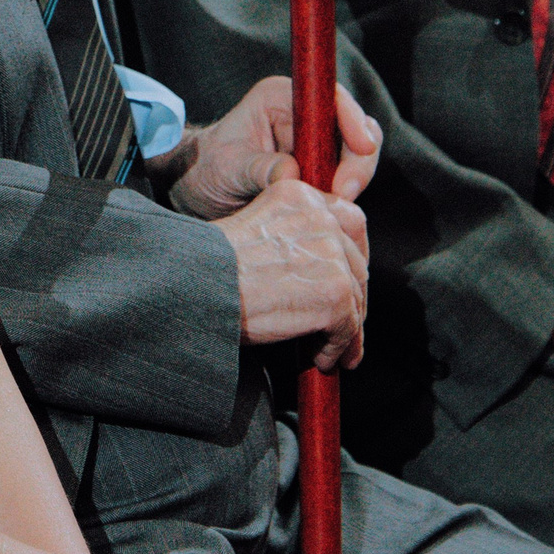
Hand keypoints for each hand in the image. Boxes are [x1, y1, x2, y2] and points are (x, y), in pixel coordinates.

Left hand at [158, 74, 381, 215]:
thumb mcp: (228, 168)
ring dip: (349, 185)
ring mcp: (317, 144)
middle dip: (356, 163)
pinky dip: (342, 199)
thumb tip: (293, 175)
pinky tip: (327, 214)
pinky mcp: (321, 170)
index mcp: (282, 97)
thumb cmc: (207, 170)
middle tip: (342, 196)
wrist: (200, 192)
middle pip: (357, 129)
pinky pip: (346, 182)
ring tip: (328, 208)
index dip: (353, 121)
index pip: (331, 98)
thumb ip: (259, 169)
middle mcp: (305, 115)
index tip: (362, 149)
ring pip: (357, 158)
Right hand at [213, 179, 370, 370]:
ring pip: (355, 297)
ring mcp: (332, 256)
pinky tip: (320, 358)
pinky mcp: (336, 292)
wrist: (197, 287)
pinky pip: (348, 327)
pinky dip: (336, 347)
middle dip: (353, 296)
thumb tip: (321, 271)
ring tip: (329, 349)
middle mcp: (321, 217)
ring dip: (346, 328)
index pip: (348, 221)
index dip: (352, 256)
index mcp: (300, 195)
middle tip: (342, 323)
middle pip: (356, 262)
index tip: (348, 281)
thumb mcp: (255, 229)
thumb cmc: (210, 267)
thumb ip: (292, 235)